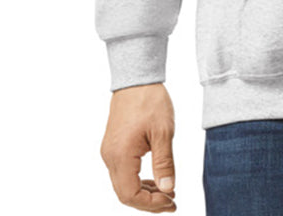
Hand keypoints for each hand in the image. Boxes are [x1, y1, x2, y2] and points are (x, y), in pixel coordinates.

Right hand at [100, 82, 176, 211]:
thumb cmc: (150, 101)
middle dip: (149, 202)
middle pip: (125, 193)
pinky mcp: (113, 146)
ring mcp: (110, 151)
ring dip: (144, 192)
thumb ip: (164, 163)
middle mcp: (110, 157)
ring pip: (123, 184)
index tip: (171, 202)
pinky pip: (123, 172)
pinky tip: (155, 178)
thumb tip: (167, 189)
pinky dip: (138, 180)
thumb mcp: (163, 132)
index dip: (151, 204)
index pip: (130, 195)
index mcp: (120, 156)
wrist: (136, 79)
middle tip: (172, 202)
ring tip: (168, 191)